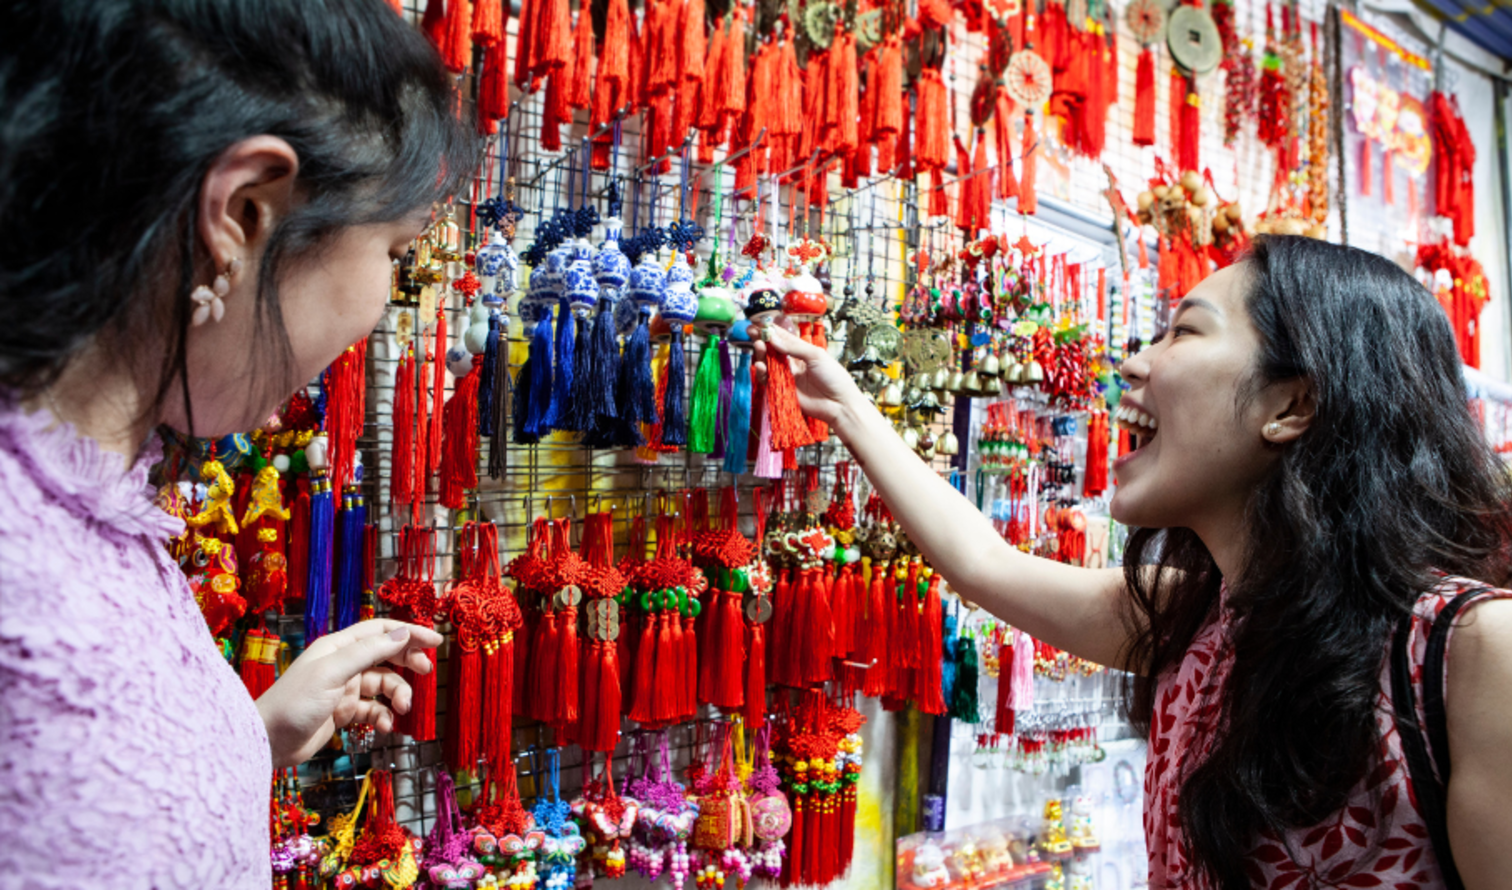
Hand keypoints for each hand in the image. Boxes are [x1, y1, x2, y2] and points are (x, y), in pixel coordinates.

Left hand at [255, 619, 442, 767]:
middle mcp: (342, 664)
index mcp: (338, 646)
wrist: (267, 741)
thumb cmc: (294, 703)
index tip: (434, 641)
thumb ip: (368, 652)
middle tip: (426, 672)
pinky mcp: (342, 712)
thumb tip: (402, 634)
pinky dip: (382, 716)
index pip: (380, 631)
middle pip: (385, 655)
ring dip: (396, 695)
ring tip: (401, 709)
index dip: (408, 633)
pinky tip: (384, 726)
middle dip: (407, 662)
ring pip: (382, 685)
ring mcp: (343, 688)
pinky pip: (372, 709)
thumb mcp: (333, 672)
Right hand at [754, 323, 872, 433]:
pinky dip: (762, 373)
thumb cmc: (833, 377)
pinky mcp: (782, 391)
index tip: (758, 323)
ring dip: (760, 355)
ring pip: (767, 364)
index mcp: (802, 351)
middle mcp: (792, 363)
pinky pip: (768, 381)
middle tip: (752, 333)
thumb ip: (794, 347)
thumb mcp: (816, 356)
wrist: (839, 404)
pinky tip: (760, 366)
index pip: (782, 338)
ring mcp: (786, 377)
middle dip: (762, 340)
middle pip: (772, 350)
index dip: (770, 331)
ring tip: (758, 347)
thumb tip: (773, 338)